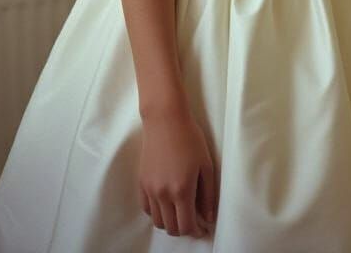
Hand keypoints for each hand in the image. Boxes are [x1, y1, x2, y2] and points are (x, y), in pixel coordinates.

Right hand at [139, 107, 217, 237]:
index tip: (204, 227)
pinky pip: (147, 209)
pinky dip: (157, 213)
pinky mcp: (141, 183)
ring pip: (158, 221)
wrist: (165, 120)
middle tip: (194, 220)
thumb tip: (208, 217)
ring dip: (170, 222)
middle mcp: (163, 194)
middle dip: (184, 229)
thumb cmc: (190, 138)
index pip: (187, 225)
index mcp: (182, 190)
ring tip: (181, 212)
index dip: (197, 230)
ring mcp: (150, 190)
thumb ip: (208, 194)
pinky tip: (167, 204)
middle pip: (171, 228)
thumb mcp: (206, 165)